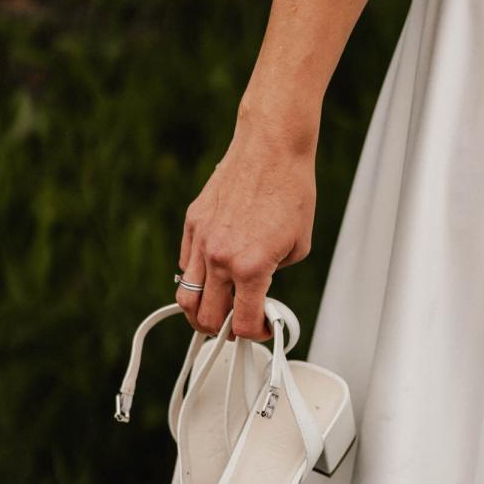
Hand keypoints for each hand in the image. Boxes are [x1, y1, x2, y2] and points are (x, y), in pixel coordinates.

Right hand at [176, 101, 318, 340]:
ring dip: (202, 311)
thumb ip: (273, 278)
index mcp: (250, 268)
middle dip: (224, 330)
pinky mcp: (192, 223)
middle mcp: (219, 258)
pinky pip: (186, 266)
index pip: (242, 324)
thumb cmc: (291, 192)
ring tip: (219, 308)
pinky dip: (197, 278)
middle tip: (238, 323)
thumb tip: (258, 292)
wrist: (272, 148)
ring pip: (186, 298)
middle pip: (207, 320)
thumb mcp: (298, 248)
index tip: (261, 327)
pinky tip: (215, 273)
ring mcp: (201, 241)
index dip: (255, 334)